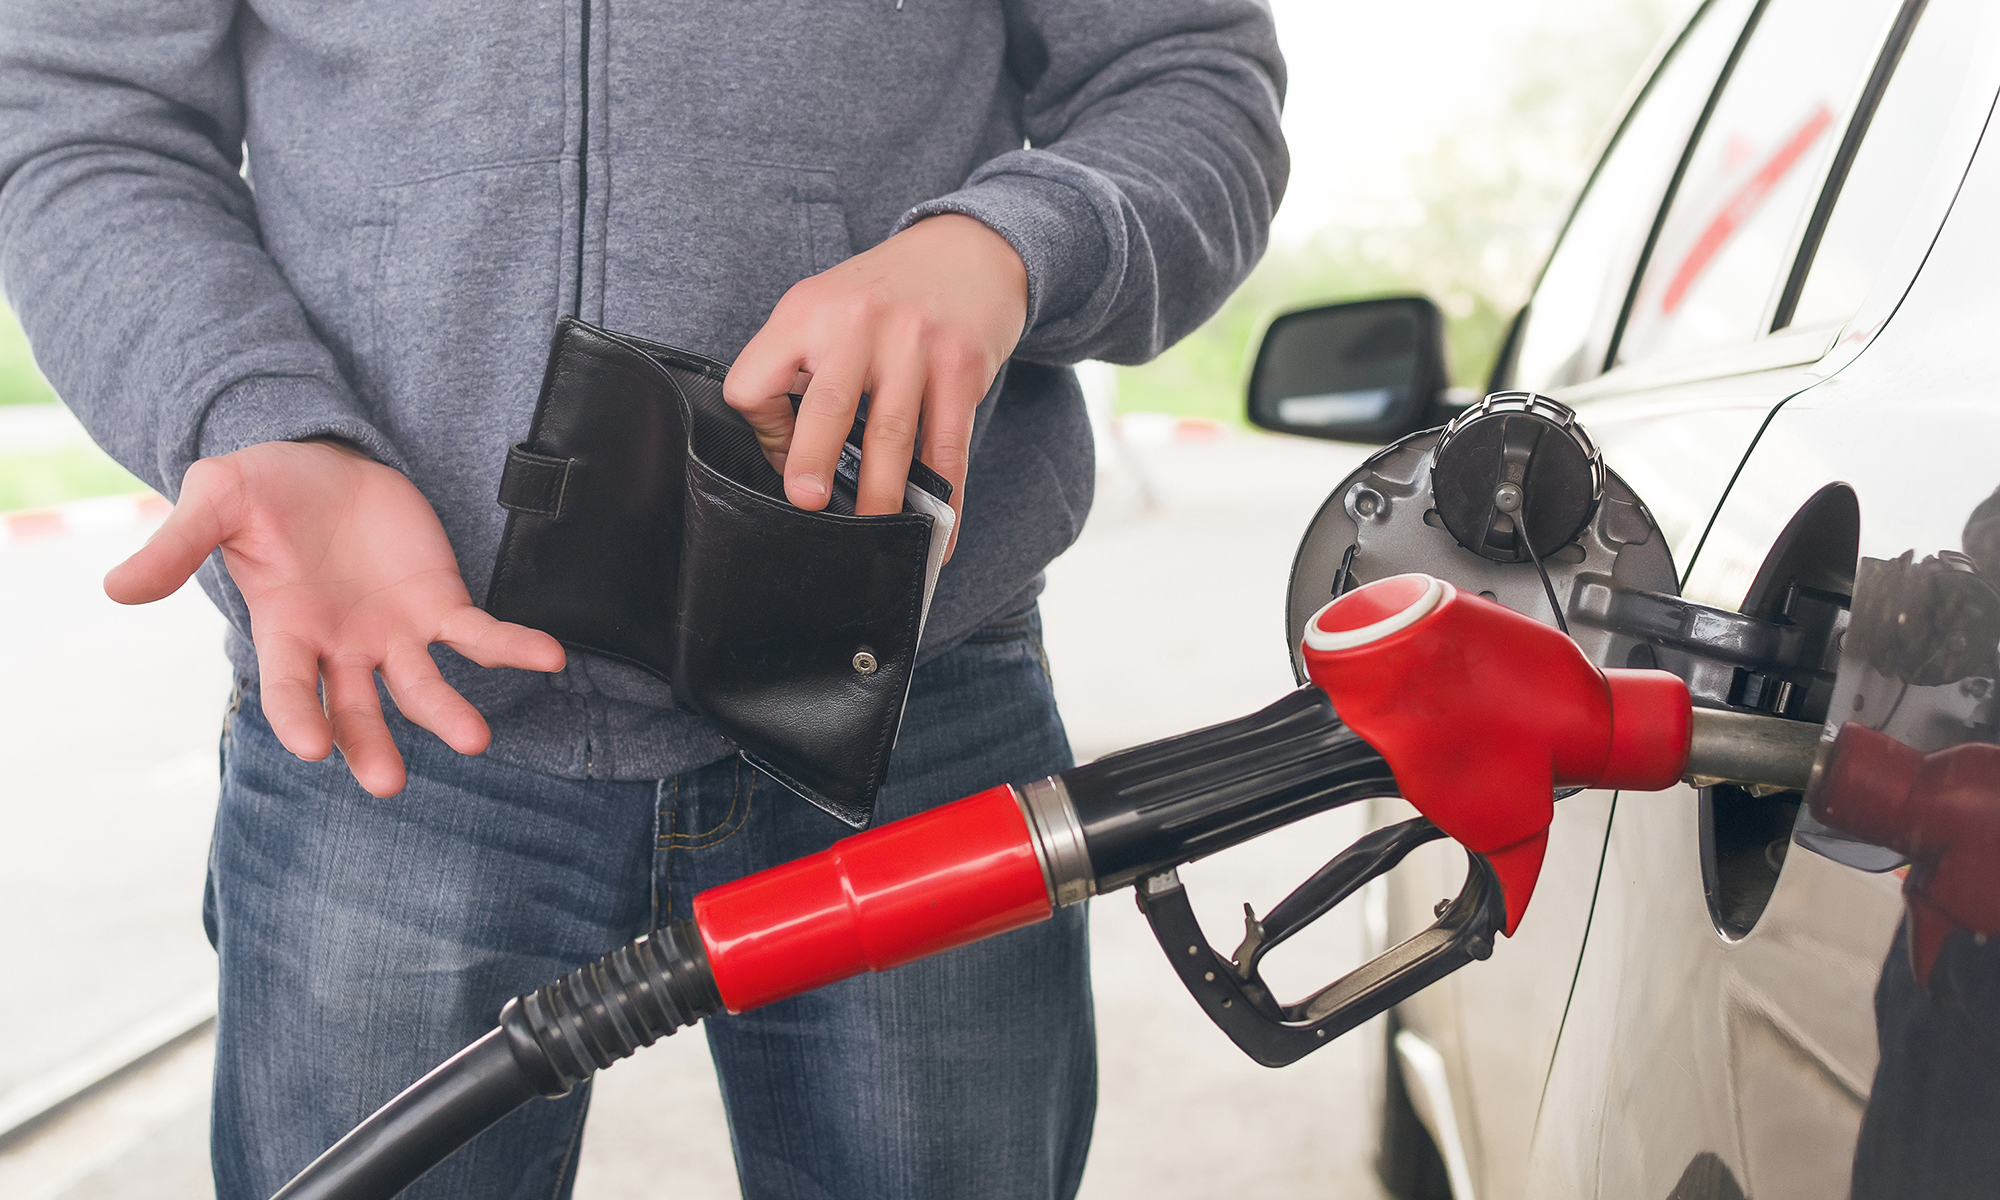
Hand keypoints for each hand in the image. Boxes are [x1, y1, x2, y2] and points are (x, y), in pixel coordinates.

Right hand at [104, 439, 565, 796]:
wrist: (321, 457)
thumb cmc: (261, 488)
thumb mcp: (214, 502)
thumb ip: (177, 547)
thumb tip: (115, 590)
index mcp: (285, 630)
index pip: (288, 688)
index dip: (298, 718)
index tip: (312, 750)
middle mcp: (341, 646)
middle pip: (358, 710)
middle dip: (372, 746)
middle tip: (389, 783)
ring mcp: (393, 632)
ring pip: (421, 687)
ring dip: (446, 713)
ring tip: (474, 739)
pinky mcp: (438, 604)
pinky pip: (478, 635)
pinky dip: (514, 648)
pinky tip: (549, 658)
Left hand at [723, 213, 1027, 556]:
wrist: (970, 249)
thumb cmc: (887, 292)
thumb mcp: (826, 307)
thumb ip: (798, 366)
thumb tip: (785, 454)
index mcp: (807, 311)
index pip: (757, 380)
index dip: (761, 427)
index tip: (781, 452)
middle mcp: (859, 322)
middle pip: (827, 406)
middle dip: (813, 461)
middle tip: (808, 505)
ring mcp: (915, 344)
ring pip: (891, 434)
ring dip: (882, 494)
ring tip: (874, 532)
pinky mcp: (963, 366)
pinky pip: (949, 444)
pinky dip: (945, 493)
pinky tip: (939, 526)